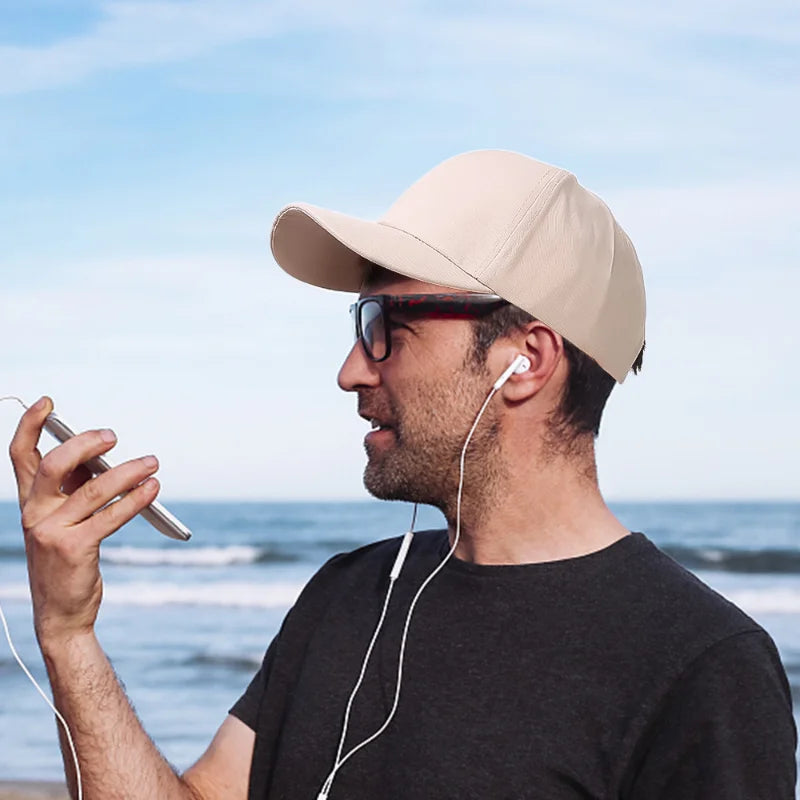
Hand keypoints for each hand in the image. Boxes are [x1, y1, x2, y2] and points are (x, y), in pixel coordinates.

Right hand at [8, 396, 160, 646]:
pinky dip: (135, 499)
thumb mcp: (64, 520)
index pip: (21, 455)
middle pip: (53, 464)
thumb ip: (75, 489)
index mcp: (30, 502)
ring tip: (152, 463)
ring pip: (93, 489)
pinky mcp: (74, 549)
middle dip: (84, 444)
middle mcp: (35, 513)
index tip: (48, 402)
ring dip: (128, 471)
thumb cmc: (68, 559)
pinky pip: (111, 515)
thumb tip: (102, 456)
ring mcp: (52, 532)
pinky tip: (152, 489)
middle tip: (112, 436)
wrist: (61, 613)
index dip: (30, 425)